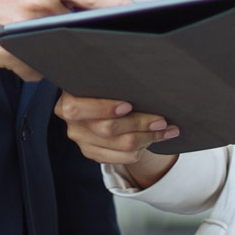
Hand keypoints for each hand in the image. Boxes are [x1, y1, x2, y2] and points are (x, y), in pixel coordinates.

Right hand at [0, 0, 126, 80]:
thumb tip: (98, 9)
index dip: (120, 6)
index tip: (140, 16)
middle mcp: (39, 5)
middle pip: (84, 29)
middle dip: (94, 38)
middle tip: (112, 44)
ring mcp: (27, 33)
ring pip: (66, 53)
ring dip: (67, 53)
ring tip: (52, 42)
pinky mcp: (16, 58)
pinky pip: (42, 68)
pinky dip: (41, 64)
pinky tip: (25, 52)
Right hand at [54, 92, 178, 187]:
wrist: (101, 102)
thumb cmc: (104, 86)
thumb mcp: (102, 81)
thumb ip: (110, 81)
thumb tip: (140, 76)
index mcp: (68, 103)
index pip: (78, 109)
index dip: (104, 109)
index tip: (128, 105)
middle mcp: (73, 125)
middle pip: (107, 129)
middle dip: (138, 123)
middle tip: (161, 120)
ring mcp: (83, 143)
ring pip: (121, 146)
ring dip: (148, 137)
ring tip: (167, 129)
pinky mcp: (95, 154)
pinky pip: (123, 157)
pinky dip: (144, 148)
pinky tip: (157, 137)